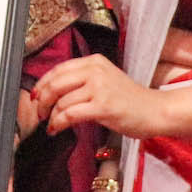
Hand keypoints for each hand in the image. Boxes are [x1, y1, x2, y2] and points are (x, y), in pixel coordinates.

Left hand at [31, 55, 167, 139]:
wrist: (156, 111)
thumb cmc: (131, 101)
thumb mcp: (105, 81)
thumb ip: (82, 81)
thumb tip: (53, 91)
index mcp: (94, 62)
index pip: (58, 69)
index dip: (42, 84)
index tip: (34, 95)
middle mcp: (95, 71)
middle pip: (55, 83)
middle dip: (41, 100)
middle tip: (38, 112)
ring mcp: (99, 88)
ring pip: (61, 101)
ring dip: (51, 115)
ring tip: (51, 124)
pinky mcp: (103, 106)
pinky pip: (70, 114)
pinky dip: (59, 123)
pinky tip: (56, 129)